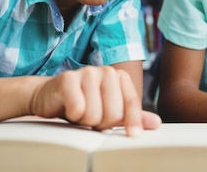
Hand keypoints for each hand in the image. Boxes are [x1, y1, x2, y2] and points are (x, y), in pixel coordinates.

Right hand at [28, 65, 161, 136]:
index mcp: (118, 77)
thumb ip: (131, 115)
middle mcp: (105, 71)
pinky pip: (78, 109)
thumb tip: (156, 123)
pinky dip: (72, 115)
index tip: (133, 136)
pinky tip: (68, 107)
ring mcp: (87, 72)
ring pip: (95, 114)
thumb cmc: (83, 103)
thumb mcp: (109, 109)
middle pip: (113, 113)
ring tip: (79, 111)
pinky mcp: (68, 78)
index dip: (132, 122)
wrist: (50, 95)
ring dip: (84, 120)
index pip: (131, 104)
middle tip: (91, 116)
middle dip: (101, 123)